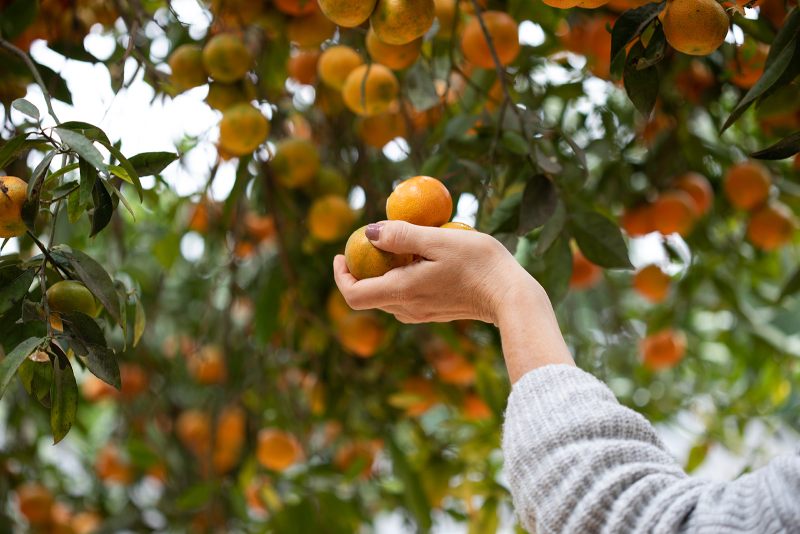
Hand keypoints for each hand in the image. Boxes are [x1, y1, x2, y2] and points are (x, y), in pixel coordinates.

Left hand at [332, 220, 573, 381]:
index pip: (354, 296)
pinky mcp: (436, 312)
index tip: (341, 254)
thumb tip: (369, 232)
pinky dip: (400, 280)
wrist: (511, 296)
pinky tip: (419, 260)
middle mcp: (408, 308)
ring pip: (387, 298)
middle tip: (369, 242)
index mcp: (403, 292)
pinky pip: (406, 299)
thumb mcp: (438, 240)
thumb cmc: (479, 263)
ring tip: (395, 247)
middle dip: (361, 271)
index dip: (341, 276)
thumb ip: (402, 236)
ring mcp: (422, 313)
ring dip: (381, 275)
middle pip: (368, 297)